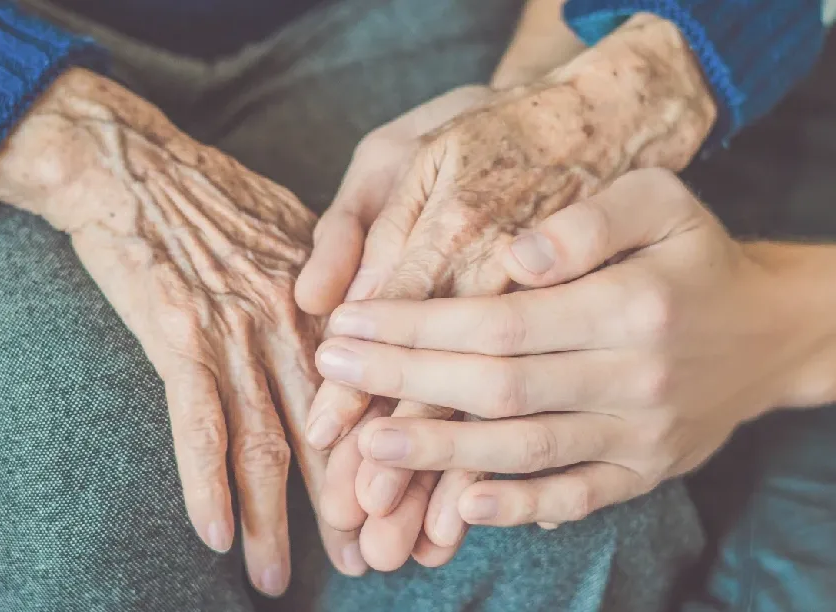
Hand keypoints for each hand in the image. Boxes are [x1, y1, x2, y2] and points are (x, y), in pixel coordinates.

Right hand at [0, 69, 361, 594]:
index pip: (372, 395)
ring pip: (266, 441)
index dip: (388, 456)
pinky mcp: (178, 336)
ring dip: (276, 520)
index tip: (403, 505)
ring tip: (283, 578)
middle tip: (370, 561)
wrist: (133, 164)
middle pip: (332, 431)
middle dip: (348, 503)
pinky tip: (215, 537)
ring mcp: (237, 330)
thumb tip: (356, 333)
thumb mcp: (296, 231)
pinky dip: (206, 486)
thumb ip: (333, 287)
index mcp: (330, 299)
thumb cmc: (215, 196)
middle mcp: (295, 321)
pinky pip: (197, 425)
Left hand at [320, 168, 816, 526]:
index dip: (416, 326)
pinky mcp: (645, 472)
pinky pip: (576, 497)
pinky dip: (518, 506)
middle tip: (332, 373)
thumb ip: (585, 222)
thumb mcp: (659, 200)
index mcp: (631, 304)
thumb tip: (512, 257)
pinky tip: (458, 503)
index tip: (350, 322)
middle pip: (497, 387)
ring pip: (525, 450)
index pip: (499, 321)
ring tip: (366, 447)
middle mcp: (635, 377)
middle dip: (403, 382)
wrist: (769, 329)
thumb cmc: (696, 255)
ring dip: (438, 453)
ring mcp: (641, 434)